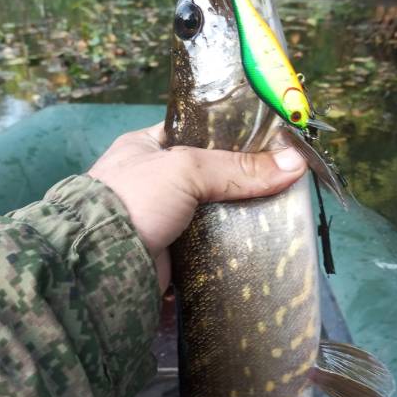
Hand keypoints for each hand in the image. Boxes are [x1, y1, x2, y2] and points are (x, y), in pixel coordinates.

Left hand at [87, 122, 305, 290]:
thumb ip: (239, 168)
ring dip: (240, 217)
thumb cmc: (135, 199)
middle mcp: (153, 181)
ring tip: (283, 213)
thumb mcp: (186, 170)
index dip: (234, 136)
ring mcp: (162, 218)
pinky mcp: (171, 253)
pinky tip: (260, 243)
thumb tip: (297, 163)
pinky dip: (229, 246)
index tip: (272, 143)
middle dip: (243, 182)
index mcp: (147, 147)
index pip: (199, 133)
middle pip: (211, 176)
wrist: (100, 263)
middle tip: (284, 181)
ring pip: (213, 212)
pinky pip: (208, 245)